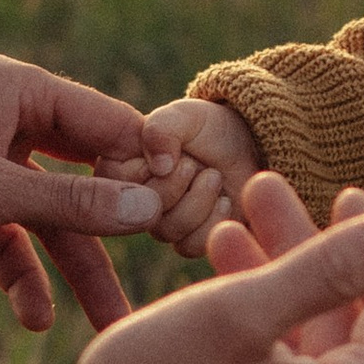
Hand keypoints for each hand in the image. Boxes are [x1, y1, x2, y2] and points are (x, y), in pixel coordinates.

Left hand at [0, 55, 181, 336]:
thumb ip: (73, 202)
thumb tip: (149, 208)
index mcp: (16, 91)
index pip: (109, 123)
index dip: (146, 169)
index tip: (184, 220)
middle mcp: (3, 120)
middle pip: (82, 175)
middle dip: (112, 233)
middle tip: (157, 281)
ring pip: (45, 217)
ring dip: (71, 268)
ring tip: (103, 326)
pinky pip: (6, 240)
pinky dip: (20, 275)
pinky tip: (33, 318)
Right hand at [136, 94, 263, 252]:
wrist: (245, 147)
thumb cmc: (208, 129)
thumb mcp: (185, 117)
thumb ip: (162, 129)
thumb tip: (159, 166)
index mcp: (122, 169)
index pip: (118, 184)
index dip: (151, 170)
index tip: (175, 152)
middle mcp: (135, 200)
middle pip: (141, 212)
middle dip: (177, 185)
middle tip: (195, 164)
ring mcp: (162, 223)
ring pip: (167, 231)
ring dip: (199, 201)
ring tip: (214, 177)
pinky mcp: (189, 240)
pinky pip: (191, 246)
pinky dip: (213, 221)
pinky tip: (224, 201)